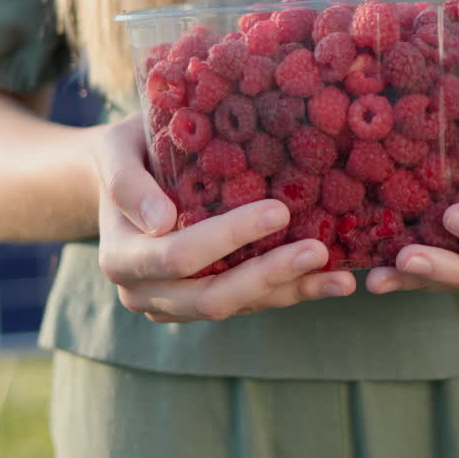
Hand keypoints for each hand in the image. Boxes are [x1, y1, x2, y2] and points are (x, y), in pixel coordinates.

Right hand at [93, 115, 356, 321]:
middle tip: (318, 250)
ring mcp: (177, 304)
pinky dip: (293, 292)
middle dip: (268, 274)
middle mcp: (145, 292)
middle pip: (212, 297)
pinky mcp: (207, 302)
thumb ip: (128, 184)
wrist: (125, 176)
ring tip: (341, 278)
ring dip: (292, 292)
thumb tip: (161, 221)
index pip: (178, 256)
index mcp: (121, 258)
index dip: (228, 237)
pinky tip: (334, 282)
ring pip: (239, 307)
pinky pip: (252, 303)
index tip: (277, 210)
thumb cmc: (127, 152)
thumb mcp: (116, 152)